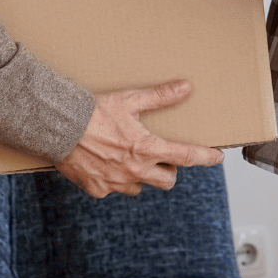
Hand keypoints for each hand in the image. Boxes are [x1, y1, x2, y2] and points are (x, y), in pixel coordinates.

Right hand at [55, 80, 224, 197]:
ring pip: (141, 187)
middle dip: (169, 169)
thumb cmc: (95, 111)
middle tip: (163, 156)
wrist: (60, 127)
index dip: (205, 157)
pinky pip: (114, 189)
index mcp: (146, 149)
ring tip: (132, 158)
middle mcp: (135, 171)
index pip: (186, 157)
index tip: (217, 157)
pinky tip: (107, 163)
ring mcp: (116, 183)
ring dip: (142, 175)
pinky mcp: (98, 190)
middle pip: (167, 180)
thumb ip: (160, 97)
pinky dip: (115, 179)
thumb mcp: (130, 100)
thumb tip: (186, 88)